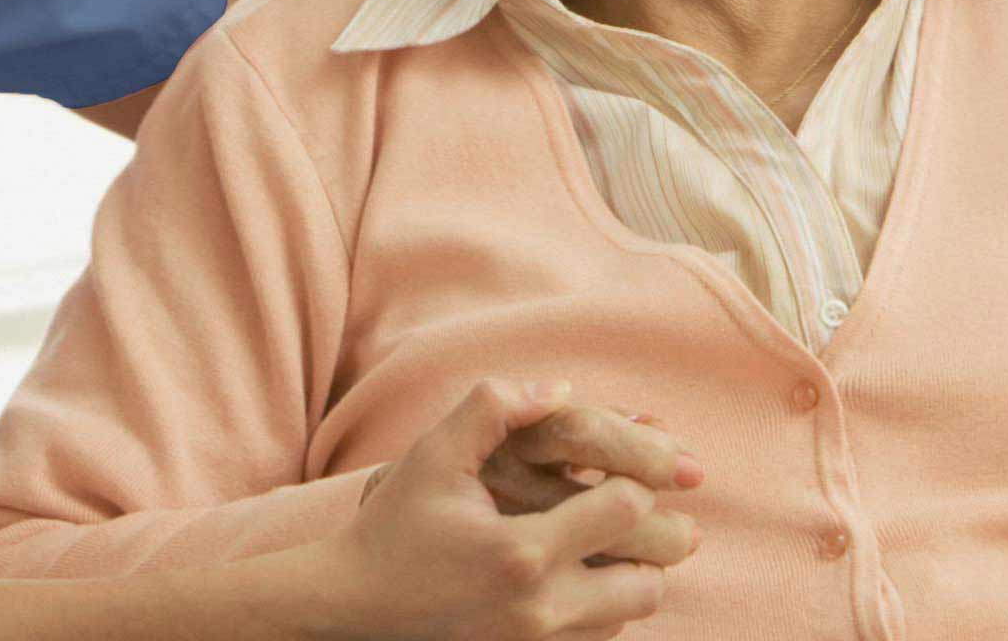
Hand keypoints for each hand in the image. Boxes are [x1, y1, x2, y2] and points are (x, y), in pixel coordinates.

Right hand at [322, 380, 700, 639]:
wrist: (355, 605)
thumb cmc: (396, 524)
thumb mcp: (435, 455)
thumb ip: (493, 409)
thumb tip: (560, 391)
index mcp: (523, 552)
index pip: (626, 509)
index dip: (637, 476)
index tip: (623, 461)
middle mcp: (540, 610)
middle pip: (648, 580)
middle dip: (652, 539)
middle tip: (630, 502)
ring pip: (630, 615)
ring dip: (630, 574)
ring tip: (604, 535)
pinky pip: (599, 637)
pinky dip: (604, 606)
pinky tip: (579, 570)